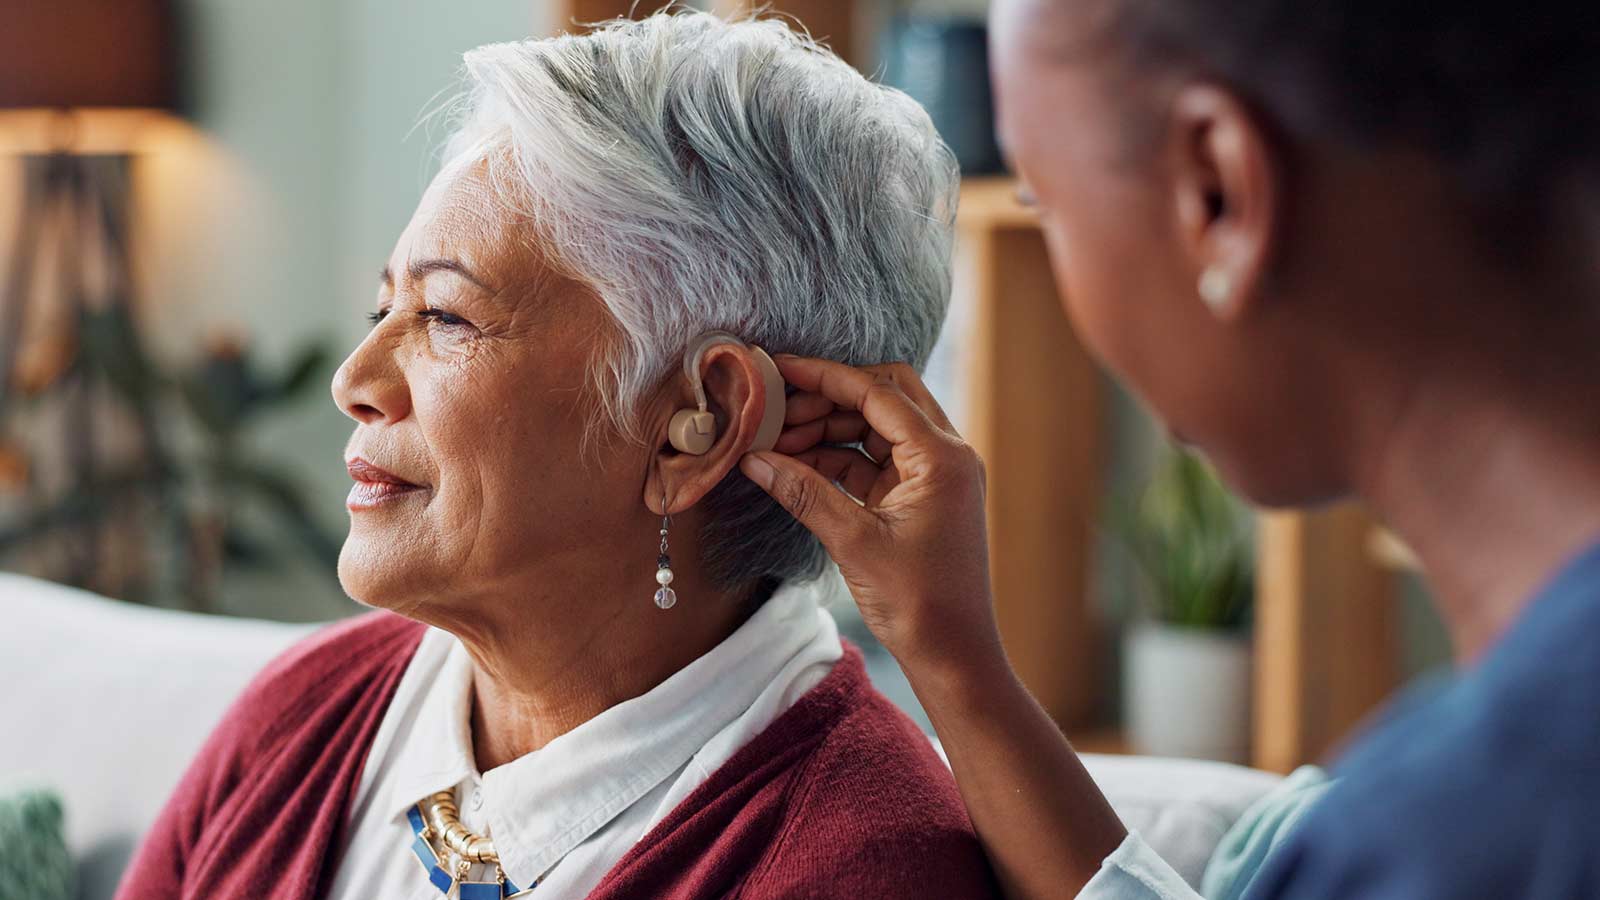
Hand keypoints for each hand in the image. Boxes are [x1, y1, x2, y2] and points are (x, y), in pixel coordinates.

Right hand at [739, 356, 1002, 671]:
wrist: (953, 654)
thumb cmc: (918, 603)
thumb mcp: (853, 542)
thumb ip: (804, 492)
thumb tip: (754, 458)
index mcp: (942, 457)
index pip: (878, 392)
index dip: (825, 376)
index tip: (779, 367)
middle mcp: (946, 456)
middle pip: (883, 397)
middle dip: (827, 399)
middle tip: (775, 412)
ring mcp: (934, 477)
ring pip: (876, 429)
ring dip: (829, 430)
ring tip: (777, 444)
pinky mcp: (919, 499)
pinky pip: (874, 462)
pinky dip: (836, 460)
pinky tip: (795, 467)